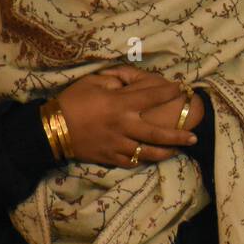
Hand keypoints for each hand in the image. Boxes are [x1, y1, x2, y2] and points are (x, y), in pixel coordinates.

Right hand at [55, 70, 197, 168]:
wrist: (49, 129)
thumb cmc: (71, 101)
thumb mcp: (92, 82)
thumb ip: (115, 82)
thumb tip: (130, 85)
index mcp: (120, 104)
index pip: (152, 96)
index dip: (169, 92)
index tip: (181, 89)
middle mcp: (124, 126)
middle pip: (158, 134)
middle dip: (179, 136)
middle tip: (194, 137)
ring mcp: (118, 144)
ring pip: (148, 152)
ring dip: (166, 152)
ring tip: (178, 150)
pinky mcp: (109, 157)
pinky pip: (131, 161)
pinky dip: (143, 160)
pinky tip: (151, 157)